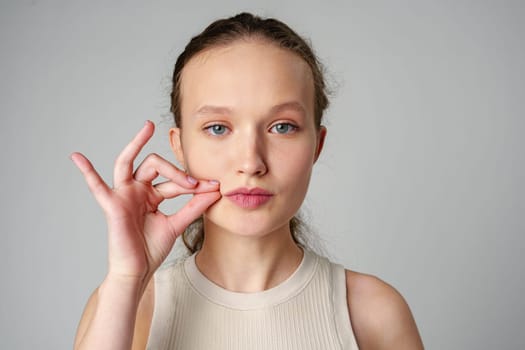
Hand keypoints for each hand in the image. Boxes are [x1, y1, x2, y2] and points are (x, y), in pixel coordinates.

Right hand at [71, 121, 219, 283]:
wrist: (138, 271)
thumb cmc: (151, 249)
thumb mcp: (176, 223)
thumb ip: (194, 206)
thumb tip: (215, 190)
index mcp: (151, 195)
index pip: (173, 180)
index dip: (194, 183)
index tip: (214, 187)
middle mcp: (136, 191)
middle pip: (155, 166)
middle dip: (176, 172)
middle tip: (195, 182)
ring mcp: (123, 196)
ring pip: (129, 163)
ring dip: (136, 144)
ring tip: (148, 127)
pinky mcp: (112, 205)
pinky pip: (96, 186)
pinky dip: (86, 171)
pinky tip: (77, 157)